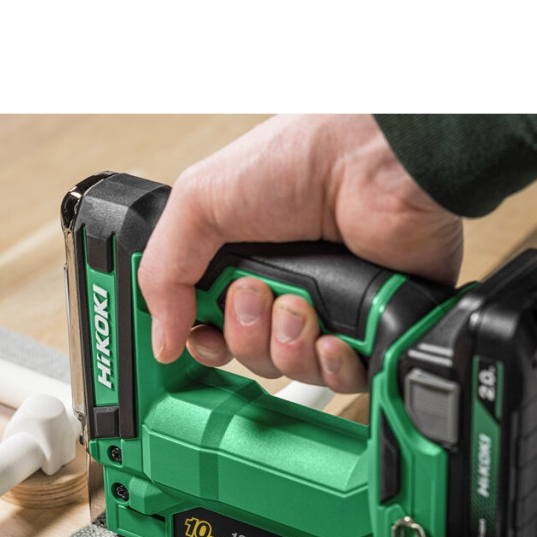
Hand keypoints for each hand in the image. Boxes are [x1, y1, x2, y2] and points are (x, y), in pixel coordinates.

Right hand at [136, 114, 462, 392]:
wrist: (375, 165)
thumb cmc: (300, 160)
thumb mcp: (201, 200)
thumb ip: (164, 271)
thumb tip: (160, 340)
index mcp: (244, 260)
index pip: (213, 328)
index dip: (207, 340)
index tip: (205, 334)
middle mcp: (285, 287)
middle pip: (250, 354)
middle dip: (247, 333)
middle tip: (258, 293)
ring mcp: (330, 309)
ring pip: (293, 370)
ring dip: (288, 345)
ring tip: (301, 305)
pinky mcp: (371, 328)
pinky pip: (341, 377)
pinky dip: (332, 364)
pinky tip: (334, 337)